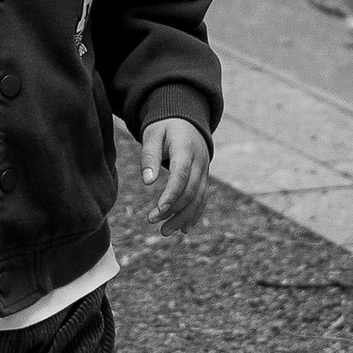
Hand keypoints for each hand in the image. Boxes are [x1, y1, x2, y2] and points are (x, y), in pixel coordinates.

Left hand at [142, 117, 211, 233]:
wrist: (187, 121)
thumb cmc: (165, 127)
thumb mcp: (153, 135)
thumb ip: (149, 156)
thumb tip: (148, 182)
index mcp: (186, 149)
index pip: (181, 175)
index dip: (171, 195)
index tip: (158, 211)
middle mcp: (200, 162)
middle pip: (190, 191)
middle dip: (173, 210)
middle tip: (152, 221)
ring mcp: (205, 171)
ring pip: (198, 199)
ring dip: (183, 217)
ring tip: (165, 231)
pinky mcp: (204, 178)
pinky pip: (202, 199)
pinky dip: (194, 214)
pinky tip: (183, 229)